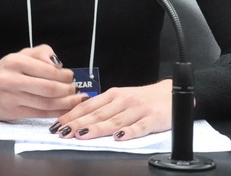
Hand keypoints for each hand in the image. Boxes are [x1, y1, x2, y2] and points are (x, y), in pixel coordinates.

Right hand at [0, 44, 81, 120]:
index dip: (65, 75)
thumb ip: (42, 53)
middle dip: (67, 90)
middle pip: (49, 88)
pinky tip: (64, 109)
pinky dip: (56, 112)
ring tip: (74, 100)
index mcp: (15, 62)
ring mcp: (12, 98)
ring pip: (46, 103)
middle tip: (75, 90)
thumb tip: (58, 64)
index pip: (48, 70)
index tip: (72, 76)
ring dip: (65, 103)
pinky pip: (40, 114)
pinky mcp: (13, 113)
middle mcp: (12, 80)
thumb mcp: (21, 54)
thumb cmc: (5, 69)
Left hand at [50, 79, 171, 140]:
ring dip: (98, 128)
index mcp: (114, 95)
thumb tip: (77, 117)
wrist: (172, 93)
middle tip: (64, 132)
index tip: (58, 124)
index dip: (72, 115)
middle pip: (98, 114)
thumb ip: (103, 107)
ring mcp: (138, 110)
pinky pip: (140, 127)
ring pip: (115, 121)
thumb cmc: (143, 99)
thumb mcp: (121, 98)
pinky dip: (129, 132)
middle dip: (79, 123)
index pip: (89, 105)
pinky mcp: (153, 119)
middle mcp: (124, 101)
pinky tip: (120, 138)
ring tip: (82, 135)